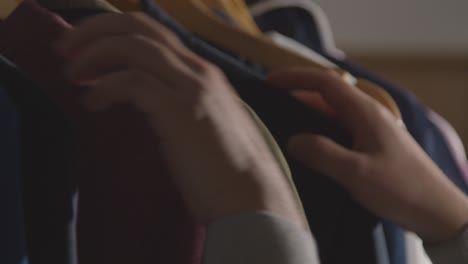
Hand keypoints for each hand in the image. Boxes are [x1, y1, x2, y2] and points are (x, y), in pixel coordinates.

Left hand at [59, 13, 303, 225]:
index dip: (113, 33)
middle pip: (140, 26)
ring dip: (93, 55)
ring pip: (133, 46)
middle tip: (65, 50)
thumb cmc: (227, 171)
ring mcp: (193, 89)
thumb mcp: (202, 125)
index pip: (154, 33)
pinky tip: (93, 103)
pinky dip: (104, 88)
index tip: (84, 50)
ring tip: (73, 76)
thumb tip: (142, 99)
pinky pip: (131, 82)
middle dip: (95, 30)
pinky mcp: (180, 112)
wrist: (253, 200)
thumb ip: (178, 104)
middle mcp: (200, 72)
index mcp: (204, 74)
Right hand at [268, 69, 467, 242]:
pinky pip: (341, 126)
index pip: (325, 82)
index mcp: (365, 112)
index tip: (270, 81)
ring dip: (309, 109)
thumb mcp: (355, 173)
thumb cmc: (400, 189)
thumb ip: (321, 153)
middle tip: (271, 99)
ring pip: (334, 111)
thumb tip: (292, 140)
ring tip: (284, 117)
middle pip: (329, 93)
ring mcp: (372, 128)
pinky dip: (320, 126)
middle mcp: (369, 114)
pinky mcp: (374, 143)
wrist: (436, 210)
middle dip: (299, 91)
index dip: (296, 77)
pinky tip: (311, 141)